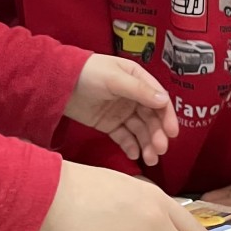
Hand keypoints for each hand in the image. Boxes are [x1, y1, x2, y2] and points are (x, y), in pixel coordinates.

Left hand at [63, 54, 177, 165]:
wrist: (58, 83)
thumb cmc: (87, 72)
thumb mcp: (115, 78)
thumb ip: (139, 90)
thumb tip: (163, 101)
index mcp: (138, 79)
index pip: (158, 100)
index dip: (167, 116)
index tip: (172, 133)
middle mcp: (133, 96)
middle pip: (151, 118)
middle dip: (157, 134)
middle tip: (160, 150)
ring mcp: (121, 111)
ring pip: (140, 130)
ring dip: (147, 144)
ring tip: (150, 158)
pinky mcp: (109, 124)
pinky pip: (124, 137)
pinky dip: (130, 146)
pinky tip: (134, 154)